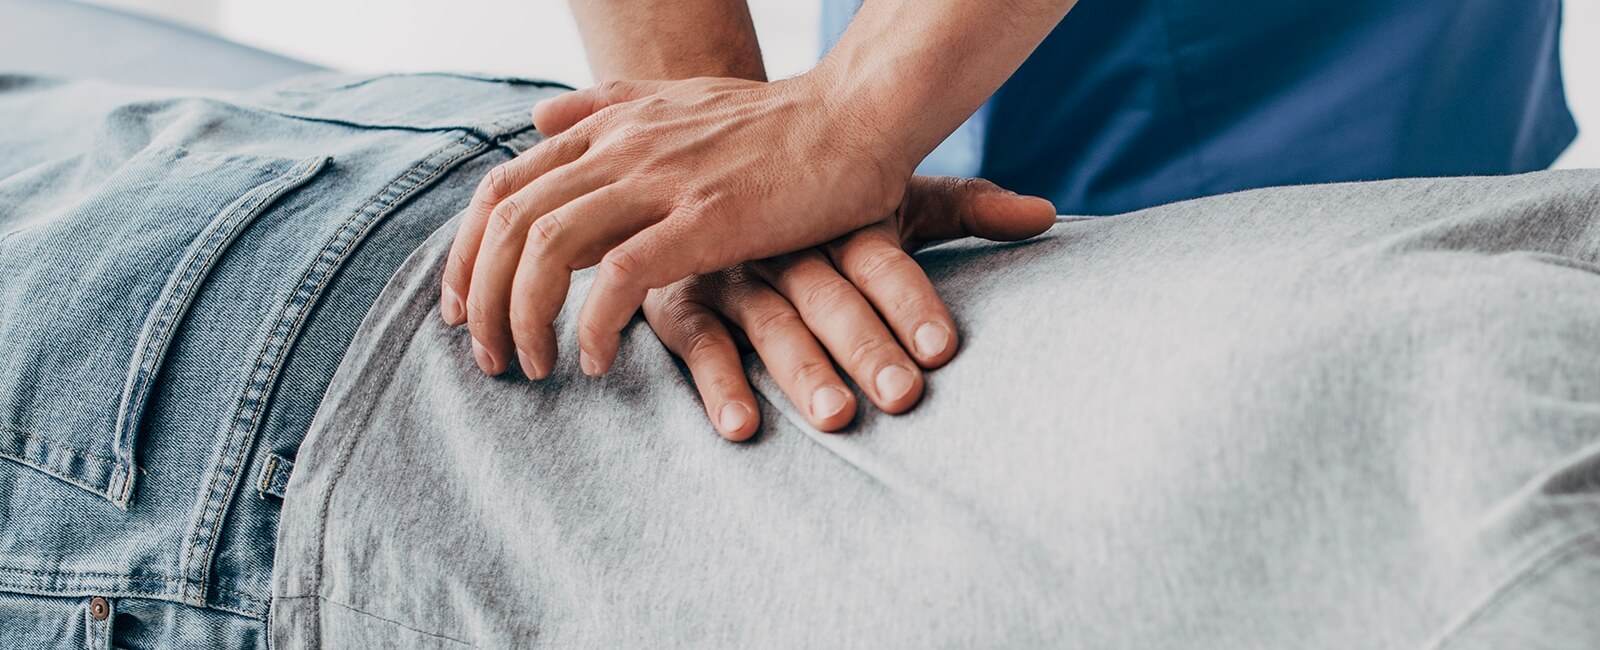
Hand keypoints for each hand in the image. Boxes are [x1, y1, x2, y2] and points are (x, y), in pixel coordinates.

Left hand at [439, 74, 915, 379]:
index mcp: (609, 127)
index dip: (465, 253)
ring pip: (547, 249)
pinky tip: (597, 361)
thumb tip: (536, 118)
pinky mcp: (707, 219)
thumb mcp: (676, 97)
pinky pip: (619, 277)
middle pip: (508, 224)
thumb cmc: (778, 120)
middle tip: (487, 357)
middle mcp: (621, 148)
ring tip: (533, 367)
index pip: (502, 189)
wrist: (858, 115)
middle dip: (480, 299)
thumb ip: (603, 107)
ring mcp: (662, 181)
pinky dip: (593, 324)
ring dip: (523, 318)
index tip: (461, 308)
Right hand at [646, 176, 1055, 440]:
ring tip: (837, 416)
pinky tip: (741, 425)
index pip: (879, 257)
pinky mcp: (679, 302)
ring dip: (801, 370)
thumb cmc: (818, 204)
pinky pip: (698, 343)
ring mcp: (730, 270)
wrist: (703, 166)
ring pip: (770, 322)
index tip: (942, 348)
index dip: (910, 299)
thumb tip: (1048, 215)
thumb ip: (966, 209)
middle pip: (828, 294)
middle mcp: (783, 240)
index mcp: (835, 216)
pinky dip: (717, 383)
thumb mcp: (889, 200)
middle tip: (902, 396)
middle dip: (865, 345)